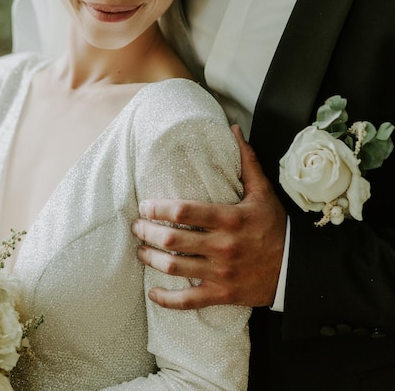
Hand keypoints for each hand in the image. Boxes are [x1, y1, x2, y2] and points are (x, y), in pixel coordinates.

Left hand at [131, 125, 286, 308]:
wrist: (295, 268)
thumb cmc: (275, 227)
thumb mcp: (264, 192)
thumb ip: (247, 161)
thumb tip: (234, 130)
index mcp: (230, 218)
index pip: (184, 211)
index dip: (158, 208)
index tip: (145, 205)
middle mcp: (223, 246)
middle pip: (172, 240)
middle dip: (147, 232)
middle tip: (136, 227)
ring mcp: (221, 273)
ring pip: (175, 268)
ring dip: (151, 259)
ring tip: (140, 250)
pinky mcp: (223, 294)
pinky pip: (189, 301)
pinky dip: (167, 299)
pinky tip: (153, 292)